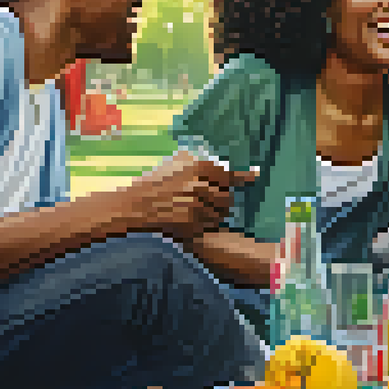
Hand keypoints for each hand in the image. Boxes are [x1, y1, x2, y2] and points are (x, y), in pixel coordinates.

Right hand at [127, 151, 257, 242]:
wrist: (132, 206)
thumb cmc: (153, 185)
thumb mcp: (173, 165)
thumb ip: (196, 162)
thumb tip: (223, 164)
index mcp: (196, 167)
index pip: (228, 174)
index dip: (243, 176)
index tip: (256, 175)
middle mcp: (198, 184)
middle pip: (227, 197)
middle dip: (221, 203)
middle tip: (206, 203)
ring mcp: (195, 204)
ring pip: (220, 214)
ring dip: (213, 215)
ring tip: (194, 212)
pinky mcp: (190, 223)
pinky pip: (209, 226)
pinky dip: (204, 226)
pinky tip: (189, 223)